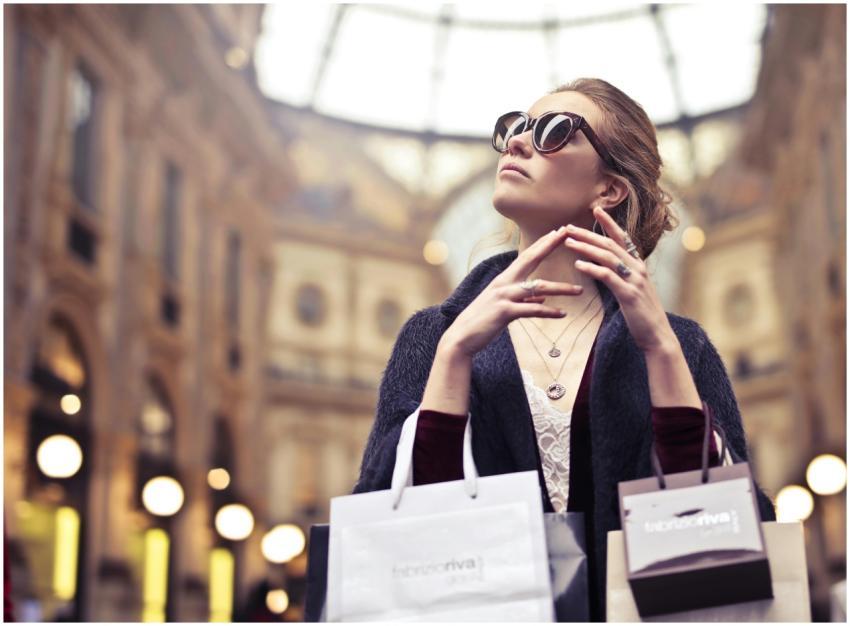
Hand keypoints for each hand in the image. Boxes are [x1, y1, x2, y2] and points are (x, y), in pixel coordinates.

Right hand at [442, 226, 584, 358]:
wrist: (462, 337)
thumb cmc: (482, 321)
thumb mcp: (504, 307)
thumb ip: (523, 301)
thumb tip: (541, 299)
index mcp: (504, 280)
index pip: (526, 256)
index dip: (542, 243)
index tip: (557, 231)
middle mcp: (504, 283)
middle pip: (530, 259)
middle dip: (549, 246)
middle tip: (567, 233)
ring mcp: (504, 296)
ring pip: (538, 288)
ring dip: (560, 289)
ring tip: (579, 291)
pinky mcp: (504, 312)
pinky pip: (532, 310)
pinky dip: (548, 312)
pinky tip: (562, 314)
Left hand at [564, 206, 675, 352]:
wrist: (657, 335)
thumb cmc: (642, 314)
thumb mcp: (633, 289)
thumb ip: (622, 275)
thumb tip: (607, 266)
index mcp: (638, 266)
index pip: (622, 238)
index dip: (609, 223)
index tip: (596, 209)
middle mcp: (638, 269)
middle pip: (610, 244)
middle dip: (588, 234)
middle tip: (568, 227)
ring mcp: (634, 280)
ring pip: (608, 256)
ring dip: (586, 247)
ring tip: (568, 242)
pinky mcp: (629, 294)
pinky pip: (608, 276)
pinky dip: (592, 268)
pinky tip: (578, 265)